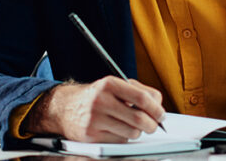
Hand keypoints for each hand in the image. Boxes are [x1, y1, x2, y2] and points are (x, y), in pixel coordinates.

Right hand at [23, 76, 165, 141]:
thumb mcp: (115, 86)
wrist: (65, 108)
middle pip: (138, 118)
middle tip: (154, 125)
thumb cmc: (96, 97)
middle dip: (152, 125)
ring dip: (138, 132)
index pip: (142, 98)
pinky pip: (119, 141)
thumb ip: (139, 91)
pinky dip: (124, 138)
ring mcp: (94, 119)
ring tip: (133, 126)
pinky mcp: (91, 136)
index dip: (156, 108)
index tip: (161, 114)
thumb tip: (159, 105)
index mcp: (109, 84)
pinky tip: (117, 130)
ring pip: (131, 132)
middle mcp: (101, 100)